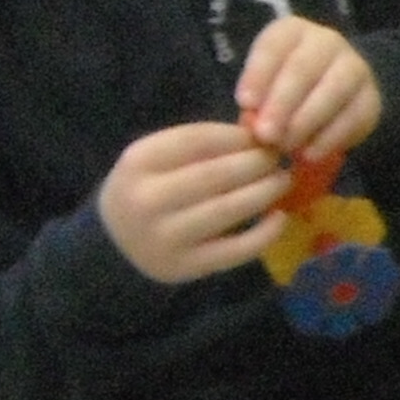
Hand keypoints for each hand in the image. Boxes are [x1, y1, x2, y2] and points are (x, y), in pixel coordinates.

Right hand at [97, 121, 292, 285]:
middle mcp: (146, 200)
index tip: (263, 135)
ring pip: (227, 209)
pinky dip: (265, 233)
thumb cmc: (149, 188)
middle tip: (279, 157)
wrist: (116, 243)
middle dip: (257, 163)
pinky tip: (279, 217)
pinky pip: (235, 250)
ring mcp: (164, 237)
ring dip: (265, 191)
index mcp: (138, 162)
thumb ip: (201, 142)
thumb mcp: (158, 158)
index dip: (238, 136)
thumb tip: (260, 132)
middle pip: (216, 174)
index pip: (197, 140)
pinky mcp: (185, 267)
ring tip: (283, 179)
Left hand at [236, 16, 382, 158]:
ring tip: (286, 146)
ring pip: (333, 90)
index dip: (259, 73)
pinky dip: (329, 138)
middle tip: (265, 134)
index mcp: (293, 31)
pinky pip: (353, 116)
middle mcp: (326, 41)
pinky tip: (309, 154)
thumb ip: (256, 100)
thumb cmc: (284, 88)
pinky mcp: (371, 98)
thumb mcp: (264, 84)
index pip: (274, 46)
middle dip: (282, 103)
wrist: (333, 91)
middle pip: (304, 68)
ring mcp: (354, 67)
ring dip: (306, 121)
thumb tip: (253, 123)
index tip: (245, 103)